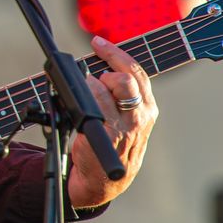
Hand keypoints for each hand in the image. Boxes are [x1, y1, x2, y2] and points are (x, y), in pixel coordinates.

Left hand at [67, 35, 157, 208]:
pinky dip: (81, 99)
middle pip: (124, 79)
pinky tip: (75, 104)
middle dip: (105, 69)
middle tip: (94, 76)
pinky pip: (90, 106)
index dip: (115, 53)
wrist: (106, 180)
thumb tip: (97, 65)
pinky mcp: (103, 137)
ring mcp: (122, 128)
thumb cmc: (113, 143)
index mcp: (147, 109)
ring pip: (104, 90)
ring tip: (83, 90)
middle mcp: (139, 117)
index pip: (136, 72)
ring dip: (89, 84)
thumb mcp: (127, 118)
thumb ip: (120, 95)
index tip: (98, 42)